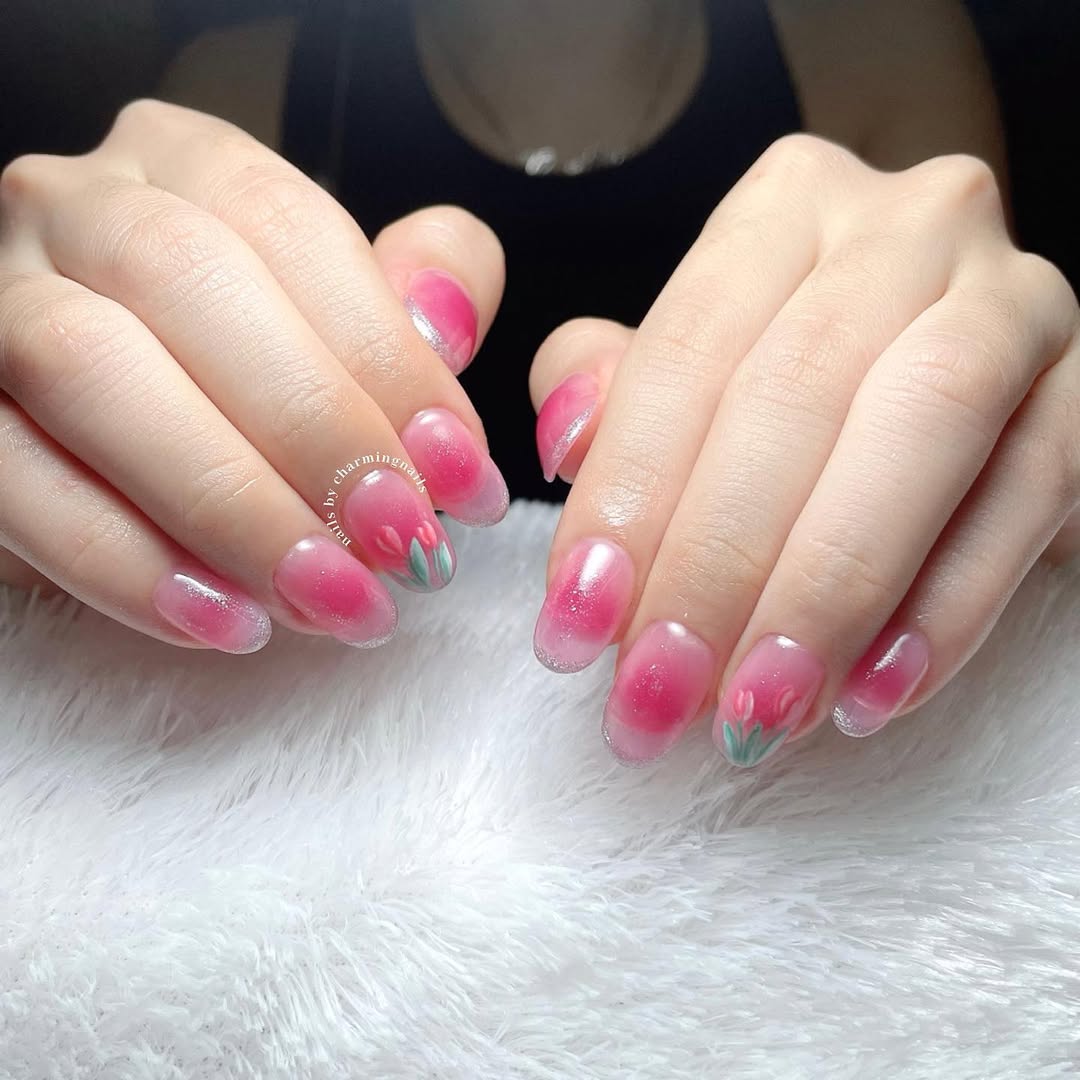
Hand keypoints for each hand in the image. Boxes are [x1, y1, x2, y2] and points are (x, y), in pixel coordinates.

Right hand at [0, 100, 505, 651]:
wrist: (121, 435)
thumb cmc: (253, 369)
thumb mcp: (344, 318)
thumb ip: (417, 294)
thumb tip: (449, 323)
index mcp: (189, 165)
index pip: (293, 230)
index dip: (387, 359)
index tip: (460, 475)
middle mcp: (77, 209)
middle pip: (185, 279)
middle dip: (313, 429)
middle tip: (400, 542)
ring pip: (89, 373)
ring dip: (230, 505)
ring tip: (331, 598)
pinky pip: (15, 484)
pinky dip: (126, 564)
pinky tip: (226, 621)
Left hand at [530, 133, 1079, 766]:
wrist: (940, 356)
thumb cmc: (786, 376)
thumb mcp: (685, 363)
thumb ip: (609, 386)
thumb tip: (566, 443)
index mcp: (784, 207)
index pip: (682, 357)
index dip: (623, 501)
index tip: (574, 628)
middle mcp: (905, 227)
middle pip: (795, 397)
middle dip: (716, 566)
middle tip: (657, 694)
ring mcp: (1014, 299)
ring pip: (921, 433)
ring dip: (827, 593)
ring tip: (757, 711)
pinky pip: (1028, 496)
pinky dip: (947, 608)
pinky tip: (869, 696)